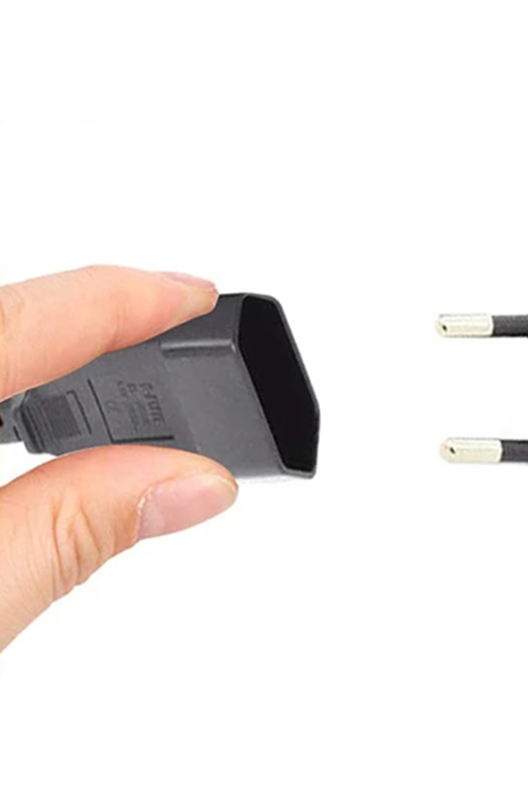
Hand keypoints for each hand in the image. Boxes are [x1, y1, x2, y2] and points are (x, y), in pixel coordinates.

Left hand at [0, 267, 237, 650]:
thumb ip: (68, 537)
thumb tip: (190, 484)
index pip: (21, 321)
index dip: (123, 299)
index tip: (193, 292)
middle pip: (4, 323)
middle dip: (89, 321)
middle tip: (168, 324)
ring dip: (49, 357)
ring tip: (115, 373)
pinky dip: (18, 391)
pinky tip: (37, 416)